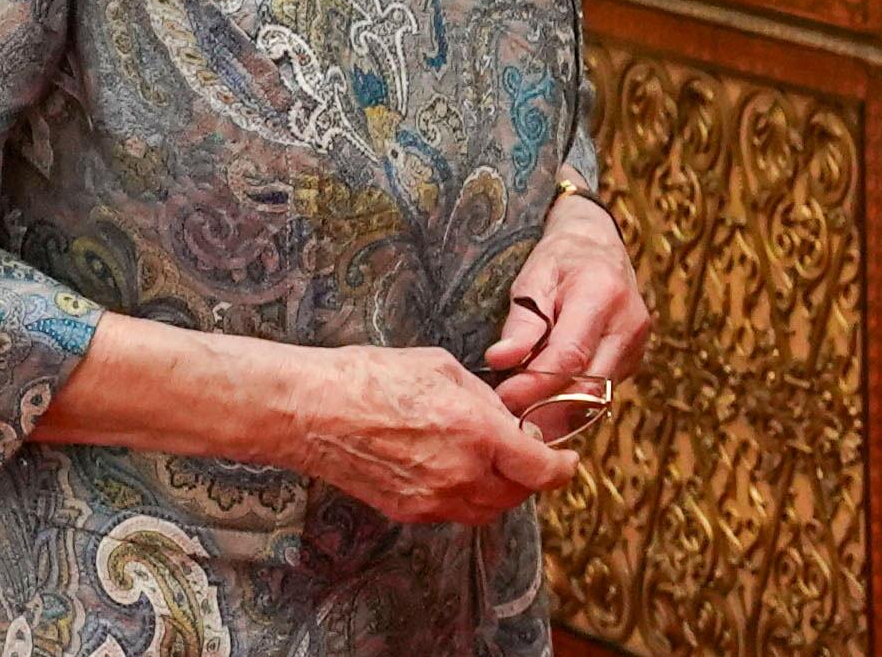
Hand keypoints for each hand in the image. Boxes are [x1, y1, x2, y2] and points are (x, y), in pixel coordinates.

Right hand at [294, 343, 580, 525]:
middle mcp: (460, 474)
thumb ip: (486, 400)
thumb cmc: (374, 378)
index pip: (541, 469)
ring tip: (493, 462)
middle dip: (530, 477)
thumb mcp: (446, 369)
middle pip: (517, 495)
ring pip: (486, 510)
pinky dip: (466, 496)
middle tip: (528, 454)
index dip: (563, 467)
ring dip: (500, 491)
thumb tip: (505, 419)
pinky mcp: (406, 511)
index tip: (568, 459)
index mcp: (478, 434)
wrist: (313, 411)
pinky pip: (453, 512)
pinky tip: (456, 469)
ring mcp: (431, 500)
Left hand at [484, 190, 650, 415]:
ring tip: (521, 409)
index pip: (570, 356)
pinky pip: (600, 394)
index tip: (502, 397)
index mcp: (602, 294)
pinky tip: (544, 400)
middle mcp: (628, 324)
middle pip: (588, 386)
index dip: (533, 385)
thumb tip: (500, 361)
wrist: (598, 247)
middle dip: (544, 407)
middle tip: (507, 412)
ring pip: (596, 397)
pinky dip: (570, 403)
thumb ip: (521, 322)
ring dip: (556, 411)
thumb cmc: (561, 260)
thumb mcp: (533, 279)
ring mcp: (635, 345)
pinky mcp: (632, 361)